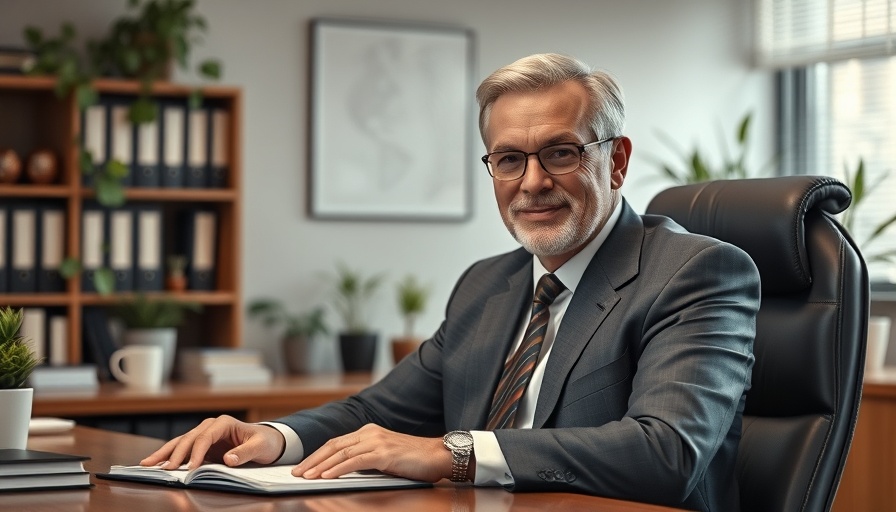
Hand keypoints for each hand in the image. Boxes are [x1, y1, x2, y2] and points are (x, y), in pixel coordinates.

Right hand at [139, 414, 284, 469]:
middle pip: (188, 439)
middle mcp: (211, 426)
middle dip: (174, 454)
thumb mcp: (260, 447)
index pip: (204, 437)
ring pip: (180, 443)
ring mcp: (204, 435)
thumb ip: (245, 453)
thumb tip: (228, 459)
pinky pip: (182, 450)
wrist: (269, 441)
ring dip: (164, 454)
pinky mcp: (202, 446)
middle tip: (163, 469)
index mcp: (224, 423)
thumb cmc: (266, 442)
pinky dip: (169, 456)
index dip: (196, 452)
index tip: (190, 467)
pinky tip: (155, 462)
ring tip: (146, 463)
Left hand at [293, 423, 450, 482]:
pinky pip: (355, 461)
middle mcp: (370, 432)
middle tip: (297, 473)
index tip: (303, 466)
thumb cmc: (415, 459)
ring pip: (341, 453)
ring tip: (306, 477)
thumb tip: (345, 470)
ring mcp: (377, 441)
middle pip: (333, 445)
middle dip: (312, 460)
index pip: (336, 442)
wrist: (439, 455)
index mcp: (369, 431)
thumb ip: (366, 458)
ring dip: (321, 466)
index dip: (317, 455)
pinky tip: (327, 476)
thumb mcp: (385, 456)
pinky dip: (338, 469)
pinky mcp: (384, 453)